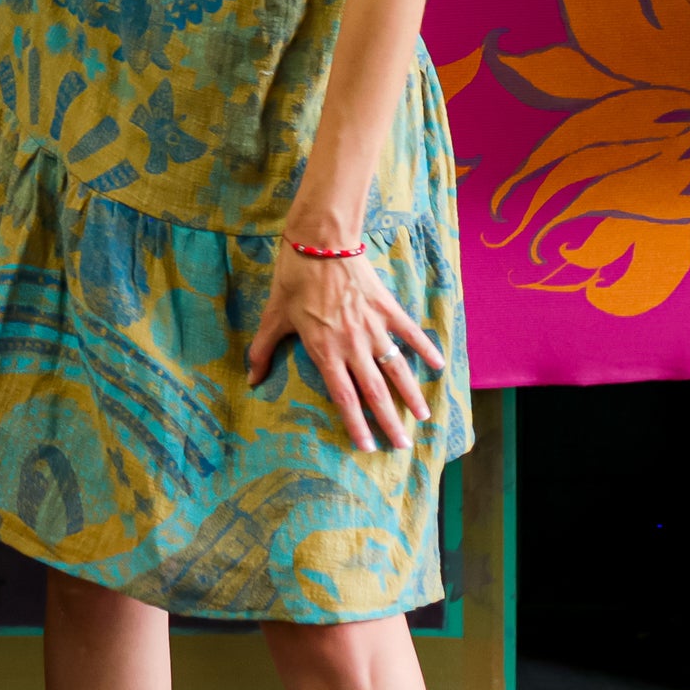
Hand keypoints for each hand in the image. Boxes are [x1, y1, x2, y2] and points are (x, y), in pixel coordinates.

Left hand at [246, 244, 444, 450]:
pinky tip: (439, 366)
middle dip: (390, 422)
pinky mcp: (387, 309)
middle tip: (403, 445)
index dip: (356, 424)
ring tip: (423, 417)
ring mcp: (373, 328)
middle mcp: (353, 345)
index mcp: (325, 351)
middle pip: (375, 392)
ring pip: (397, 369)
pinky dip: (426, 349)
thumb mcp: (273, 316)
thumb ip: (262, 350)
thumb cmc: (293, 280)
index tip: (368, 446)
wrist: (320, 243)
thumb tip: (250, 379)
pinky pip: (410, 334)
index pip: (344, 397)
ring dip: (411, 394)